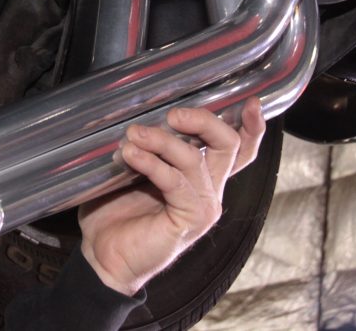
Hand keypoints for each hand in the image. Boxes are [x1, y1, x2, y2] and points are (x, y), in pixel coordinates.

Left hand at [78, 99, 265, 295]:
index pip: (238, 148)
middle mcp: (209, 189)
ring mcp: (203, 205)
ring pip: (196, 158)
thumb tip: (135, 111)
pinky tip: (131, 155)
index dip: (250, 125)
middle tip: (172, 114)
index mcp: (202, 175)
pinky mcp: (190, 220)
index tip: (250, 100)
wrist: (105, 256)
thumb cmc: (116, 210)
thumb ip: (146, 144)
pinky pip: (174, 181)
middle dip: (203, 120)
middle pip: (229, 145)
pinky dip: (152, 163)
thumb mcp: (132, 168)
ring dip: (162, 140)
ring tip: (133, 134)